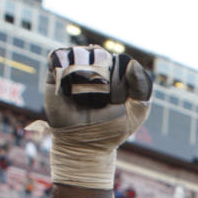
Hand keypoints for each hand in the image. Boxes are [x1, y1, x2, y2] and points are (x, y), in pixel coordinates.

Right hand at [37, 45, 152, 188]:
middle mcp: (93, 70)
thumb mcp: (136, 113)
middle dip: (99, 70)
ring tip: (83, 88)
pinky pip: (57, 57)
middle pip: (96, 52)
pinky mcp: (54, 75)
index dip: (116, 69)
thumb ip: (142, 89)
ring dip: (81, 68)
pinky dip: (63, 65)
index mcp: (114, 76)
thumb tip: (132, 63)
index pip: (116, 58)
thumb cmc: (112, 130)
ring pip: (76, 52)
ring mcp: (73, 72)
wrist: (83, 145)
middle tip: (99, 92)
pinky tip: (69, 83)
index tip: (114, 90)